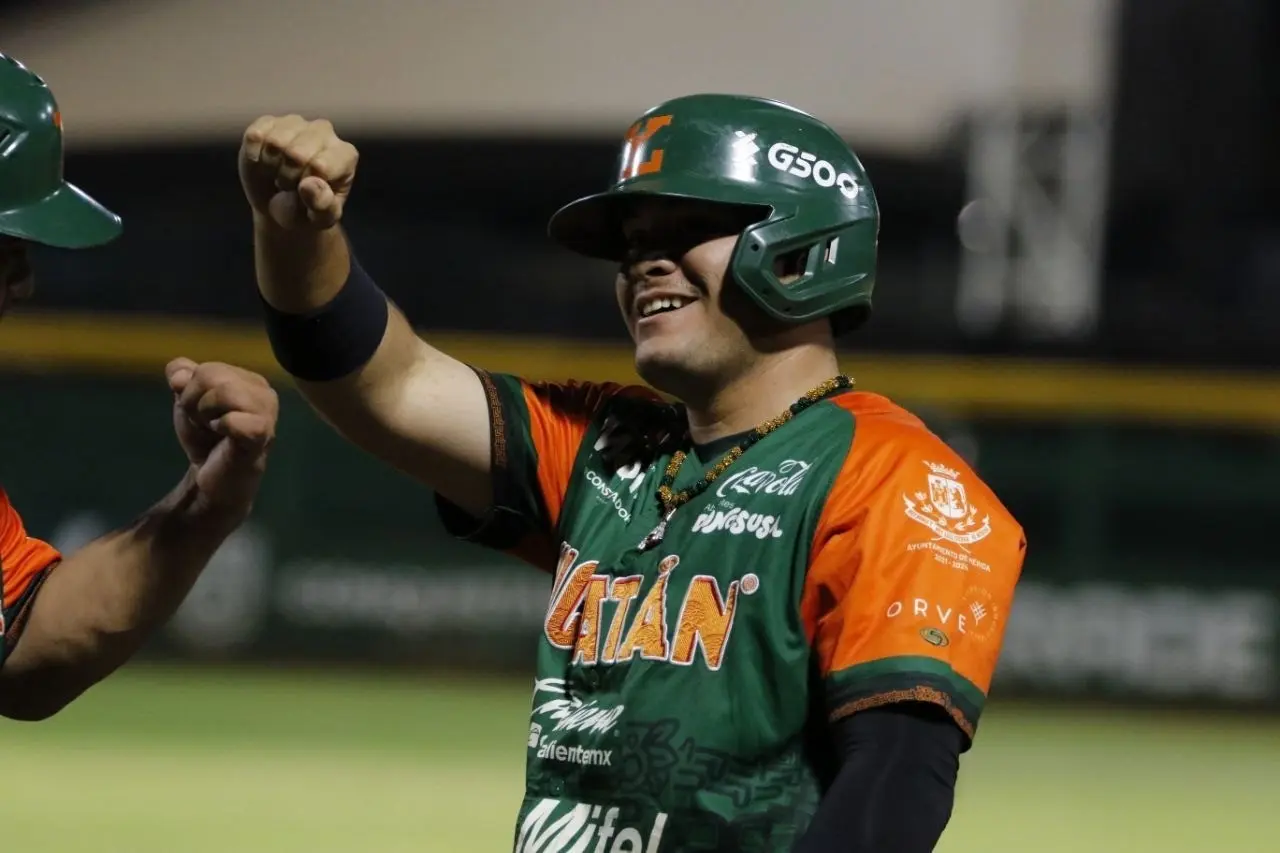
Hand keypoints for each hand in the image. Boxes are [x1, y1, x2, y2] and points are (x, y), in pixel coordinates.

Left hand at [165, 358, 278, 519]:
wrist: (212, 482)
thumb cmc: (205, 440)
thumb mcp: (186, 401)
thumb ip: (182, 376)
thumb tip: (180, 375)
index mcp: (249, 380)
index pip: (206, 368)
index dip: (189, 391)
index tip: (198, 414)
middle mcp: (264, 391)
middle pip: (212, 375)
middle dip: (193, 402)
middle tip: (204, 424)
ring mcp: (267, 413)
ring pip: (223, 392)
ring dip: (205, 415)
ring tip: (214, 430)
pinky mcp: (262, 434)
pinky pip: (231, 418)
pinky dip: (219, 428)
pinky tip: (226, 439)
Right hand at [239, 114, 358, 230]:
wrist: (279, 204)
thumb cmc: (306, 211)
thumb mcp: (319, 219)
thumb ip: (322, 205)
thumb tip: (310, 184)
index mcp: (345, 154)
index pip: (319, 166)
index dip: (305, 186)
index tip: (307, 193)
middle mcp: (325, 131)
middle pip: (296, 154)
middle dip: (287, 178)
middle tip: (290, 185)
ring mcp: (297, 122)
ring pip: (275, 142)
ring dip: (271, 167)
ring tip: (279, 174)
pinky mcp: (269, 121)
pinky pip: (255, 136)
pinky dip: (254, 157)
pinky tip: (263, 163)